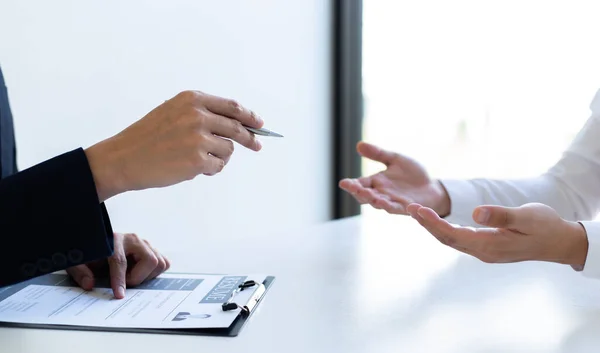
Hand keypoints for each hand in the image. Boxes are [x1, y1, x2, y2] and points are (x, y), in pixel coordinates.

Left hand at [66, 233, 169, 298]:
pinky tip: (140, 273)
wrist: (96, 244)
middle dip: (138, 277)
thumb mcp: (77, 261)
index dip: (120, 279)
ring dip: (147, 275)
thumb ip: (80, 272)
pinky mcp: (152, 249)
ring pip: (159, 262)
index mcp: (113, 240)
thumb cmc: (89, 254)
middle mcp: (132, 239)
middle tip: (126, 283)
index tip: (119, 295)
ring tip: (132, 277)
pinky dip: (154, 272)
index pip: (120, 260)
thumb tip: (90, 284)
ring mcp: (145, 243)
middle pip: (150, 260)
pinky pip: (164, 263)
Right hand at [85, 90, 264, 201]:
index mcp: (192, 100)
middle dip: (250, 139)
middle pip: (237, 128)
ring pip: (228, 150)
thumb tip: (236, 123)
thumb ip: (202, 113)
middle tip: (258, 146)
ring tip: (198, 159)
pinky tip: (193, 168)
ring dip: (219, 157)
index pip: (232, 106)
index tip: (259, 123)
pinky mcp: (197, 160)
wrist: (123, 158)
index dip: (249, 116)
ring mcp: (198, 138)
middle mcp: (197, 115)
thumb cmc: (148, 138)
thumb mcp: (173, 112)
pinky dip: (211, 170)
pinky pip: (218, 166)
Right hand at [339, 142, 449, 215]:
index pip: (359, 184)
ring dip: (374, 200)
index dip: (350, 185)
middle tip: (354, 188)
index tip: (343, 183)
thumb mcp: (395, 159)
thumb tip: (359, 145)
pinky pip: (397, 208)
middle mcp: (381, 193)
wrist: (431, 187)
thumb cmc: (412, 174)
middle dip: (359, 193)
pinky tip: (386, 203)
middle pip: (365, 196)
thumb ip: (378, 154)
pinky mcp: (405, 207)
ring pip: (379, 203)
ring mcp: (392, 201)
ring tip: (369, 196)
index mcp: (376, 182)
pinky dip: (391, 206)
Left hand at [406, 202, 588, 267]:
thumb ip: (501, 216)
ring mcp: (484, 252)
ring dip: (433, 227)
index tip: (417, 210)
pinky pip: (459, 239)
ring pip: (452, 240)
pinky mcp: (487, 247)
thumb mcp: (525, 217)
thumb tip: (476, 213)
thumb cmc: (545, 227)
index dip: (433, 223)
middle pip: (447, 239)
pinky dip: (445, 229)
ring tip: (417, 212)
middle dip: (427, 224)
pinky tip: (437, 220)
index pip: (452, 234)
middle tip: (409, 208)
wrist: (561, 242)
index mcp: (489, 246)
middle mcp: (483, 252)